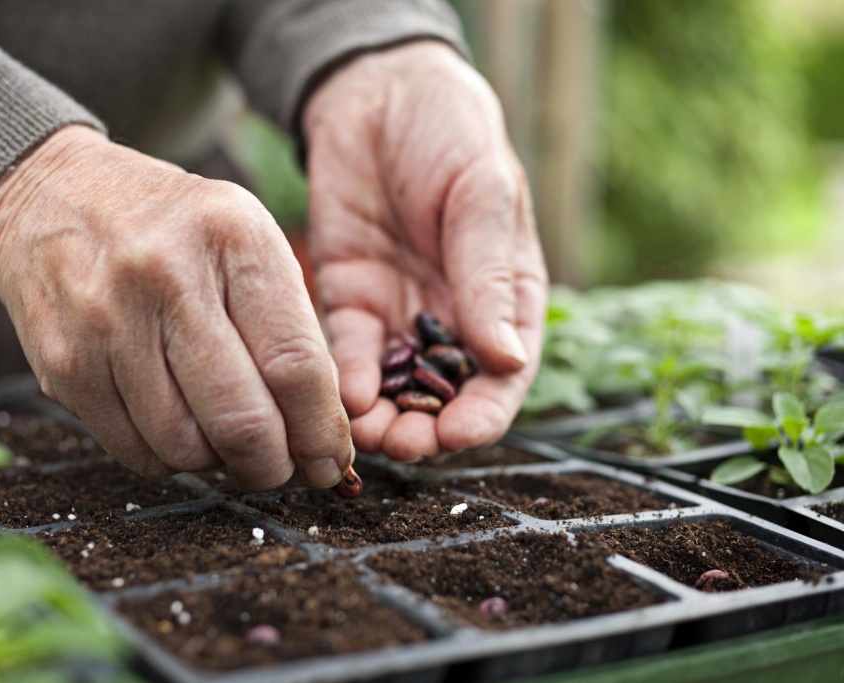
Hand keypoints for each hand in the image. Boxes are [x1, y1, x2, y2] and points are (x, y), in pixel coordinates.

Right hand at [0, 126, 352, 489]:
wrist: (53, 196)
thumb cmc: (173, 228)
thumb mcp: (245, 240)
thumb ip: (290, 328)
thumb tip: (323, 434)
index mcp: (231, 237)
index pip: (294, 364)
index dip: (320, 431)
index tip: (331, 460)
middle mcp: (165, 275)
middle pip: (241, 420)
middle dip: (274, 466)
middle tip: (284, 468)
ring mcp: (106, 322)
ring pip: (186, 448)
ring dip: (221, 465)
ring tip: (230, 444)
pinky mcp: (65, 365)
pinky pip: (135, 452)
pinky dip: (171, 460)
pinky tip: (181, 431)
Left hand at [304, 41, 547, 460]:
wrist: (378, 93)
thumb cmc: (451, 133)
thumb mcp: (482, 194)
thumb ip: (488, 274)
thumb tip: (503, 357)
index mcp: (505, 296)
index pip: (503, 375)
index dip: (486, 413)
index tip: (461, 435)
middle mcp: (454, 316)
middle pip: (446, 395)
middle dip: (427, 429)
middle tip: (403, 444)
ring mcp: (400, 311)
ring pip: (396, 386)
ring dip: (384, 417)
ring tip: (366, 434)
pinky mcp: (351, 299)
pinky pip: (350, 352)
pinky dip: (348, 379)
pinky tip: (344, 397)